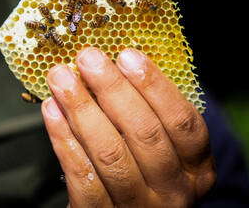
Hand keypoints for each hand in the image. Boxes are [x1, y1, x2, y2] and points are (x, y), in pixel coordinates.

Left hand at [41, 47, 215, 206]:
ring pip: (109, 152)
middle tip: (88, 58)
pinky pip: (81, 175)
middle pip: (144, 133)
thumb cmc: (140, 171)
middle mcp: (173, 191)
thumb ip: (145, 111)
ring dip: (82, 108)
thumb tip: (110, 62)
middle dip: (112, 89)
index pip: (182, 122)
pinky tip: (51, 110)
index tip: (127, 55)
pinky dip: (63, 138)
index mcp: (196, 168)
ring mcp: (136, 206)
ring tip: (61, 77)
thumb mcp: (161, 148)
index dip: (155, 86)